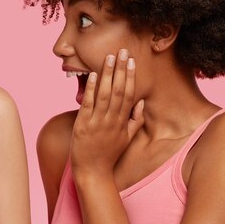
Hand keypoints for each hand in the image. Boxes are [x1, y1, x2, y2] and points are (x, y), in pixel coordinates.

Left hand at [71, 49, 143, 178]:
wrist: (93, 172)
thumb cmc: (109, 154)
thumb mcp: (127, 138)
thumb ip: (135, 120)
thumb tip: (141, 102)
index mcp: (122, 122)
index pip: (129, 94)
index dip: (130, 77)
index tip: (132, 61)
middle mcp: (112, 120)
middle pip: (119, 91)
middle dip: (120, 70)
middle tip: (122, 51)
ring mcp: (97, 123)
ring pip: (105, 95)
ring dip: (107, 75)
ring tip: (109, 58)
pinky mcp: (83, 126)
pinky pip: (88, 104)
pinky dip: (91, 89)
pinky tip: (93, 75)